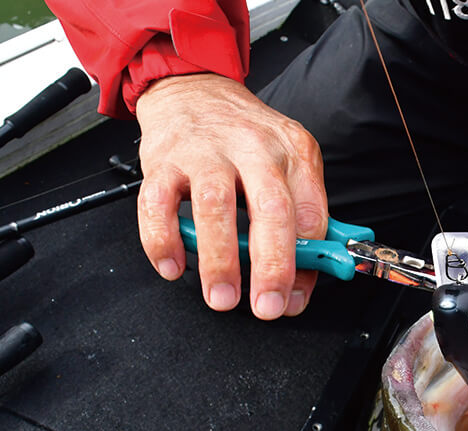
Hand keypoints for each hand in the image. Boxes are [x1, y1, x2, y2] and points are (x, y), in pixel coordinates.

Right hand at [134, 74, 326, 318]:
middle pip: (270, 208)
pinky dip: (161, 241)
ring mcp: (205, 153)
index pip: (311, 214)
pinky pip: (156, 205)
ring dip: (218, 260)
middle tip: (267, 306)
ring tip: (221, 297)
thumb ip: (301, 220)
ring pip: (214, 207)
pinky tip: (172, 267)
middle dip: (270, 265)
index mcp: (292, 153)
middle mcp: (253, 149)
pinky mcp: (162, 161)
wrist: (194, 88)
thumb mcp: (290, 164)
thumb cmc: (246, 137)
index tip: (294, 298)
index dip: (306, 263)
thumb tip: (300, 286)